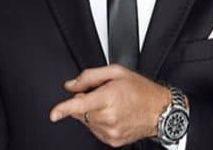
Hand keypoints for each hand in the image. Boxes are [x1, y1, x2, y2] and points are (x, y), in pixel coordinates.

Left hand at [49, 64, 171, 146]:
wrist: (159, 110)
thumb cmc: (140, 89)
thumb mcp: (117, 72)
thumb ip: (91, 76)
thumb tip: (71, 85)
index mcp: (109, 97)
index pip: (80, 104)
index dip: (64, 108)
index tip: (53, 114)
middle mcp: (108, 117)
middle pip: (81, 111)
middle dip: (85, 101)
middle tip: (102, 93)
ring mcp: (110, 131)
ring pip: (87, 121)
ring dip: (92, 111)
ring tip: (111, 103)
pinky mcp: (112, 141)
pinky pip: (95, 130)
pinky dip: (99, 121)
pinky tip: (113, 114)